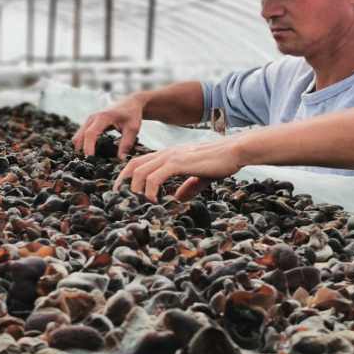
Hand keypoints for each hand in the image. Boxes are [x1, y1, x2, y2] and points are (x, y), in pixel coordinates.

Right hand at [71, 95, 144, 159]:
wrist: (130, 103)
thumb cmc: (132, 114)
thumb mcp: (133, 129)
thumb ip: (126, 143)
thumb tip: (121, 159)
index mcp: (103, 117)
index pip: (90, 133)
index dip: (88, 147)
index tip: (90, 159)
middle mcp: (93, 118)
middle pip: (80, 136)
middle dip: (81, 150)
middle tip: (90, 163)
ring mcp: (90, 120)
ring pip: (78, 136)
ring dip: (81, 148)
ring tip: (90, 159)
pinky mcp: (90, 123)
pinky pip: (81, 135)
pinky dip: (83, 144)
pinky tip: (91, 152)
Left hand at [114, 136, 244, 201]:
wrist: (233, 151)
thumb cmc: (220, 162)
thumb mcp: (200, 176)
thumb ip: (189, 186)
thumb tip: (179, 199)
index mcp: (169, 155)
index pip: (140, 162)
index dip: (128, 176)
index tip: (124, 191)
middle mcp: (167, 154)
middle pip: (134, 165)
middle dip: (122, 182)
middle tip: (119, 199)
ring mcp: (172, 157)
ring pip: (140, 171)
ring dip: (135, 188)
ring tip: (138, 202)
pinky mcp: (178, 163)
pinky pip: (155, 177)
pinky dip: (149, 190)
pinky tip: (154, 200)